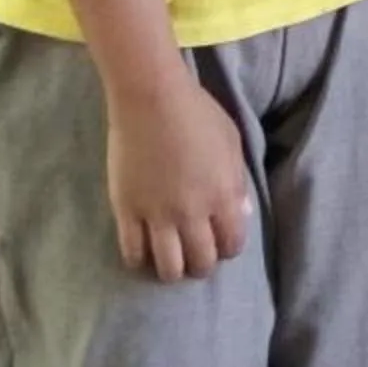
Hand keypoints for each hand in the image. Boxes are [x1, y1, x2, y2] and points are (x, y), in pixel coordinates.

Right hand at [106, 71, 254, 281]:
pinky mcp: (127, 210)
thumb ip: (237, 182)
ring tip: (170, 257)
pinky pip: (132, 253)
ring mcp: (157, 215)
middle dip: (201, 264)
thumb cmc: (196, 112)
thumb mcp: (231, 141)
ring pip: (168, 268)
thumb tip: (240, 215)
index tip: (220, 241)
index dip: (228, 248)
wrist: (150, 96)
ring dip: (172, 269)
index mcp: (222, 196)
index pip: (231, 245)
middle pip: (201, 263)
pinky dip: (139, 259)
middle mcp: (192, 213)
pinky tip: (143, 251)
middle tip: (195, 253)